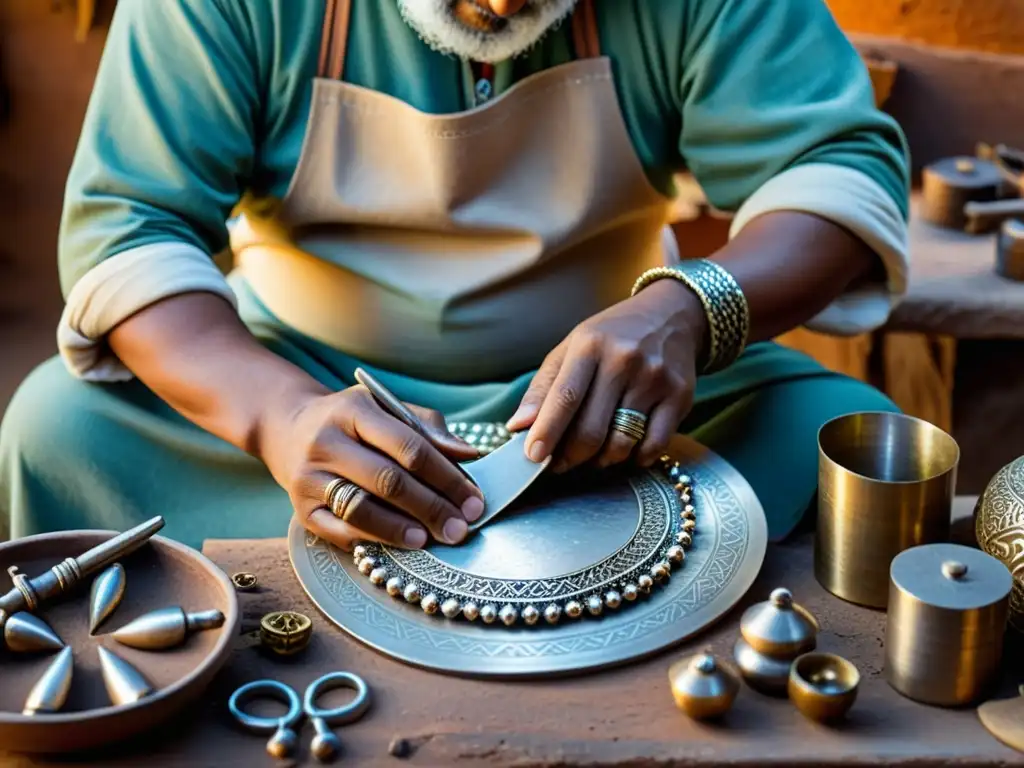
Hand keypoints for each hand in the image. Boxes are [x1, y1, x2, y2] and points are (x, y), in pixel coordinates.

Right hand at [260, 385, 484, 551]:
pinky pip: (341, 531)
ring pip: (362, 509)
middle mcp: (327, 442)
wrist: (288, 428)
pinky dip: (374, 539)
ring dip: (402, 529)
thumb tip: (468, 455)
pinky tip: (401, 544)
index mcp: (355, 410)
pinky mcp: (301, 509)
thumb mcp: (385, 408)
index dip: (447, 476)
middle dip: (432, 507)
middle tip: (461, 527)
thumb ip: (427, 428)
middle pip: (389, 481)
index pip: (409, 447)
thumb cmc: (352, 419)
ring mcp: (309, 477)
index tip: (475, 499)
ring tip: (432, 539)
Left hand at [506, 279, 706, 471]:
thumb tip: (518, 427)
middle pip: (591, 429)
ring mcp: (655, 379)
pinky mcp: (680, 396)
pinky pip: (653, 446)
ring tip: (593, 455)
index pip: (564, 397)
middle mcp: (624, 361)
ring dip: (602, 461)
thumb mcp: (572, 348)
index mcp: (589, 346)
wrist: (671, 315)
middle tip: (560, 463)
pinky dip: (635, 458)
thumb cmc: (611, 337)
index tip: (533, 456)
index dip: (547, 432)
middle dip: (570, 456)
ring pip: (621, 443)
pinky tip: (626, 450)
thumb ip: (543, 388)